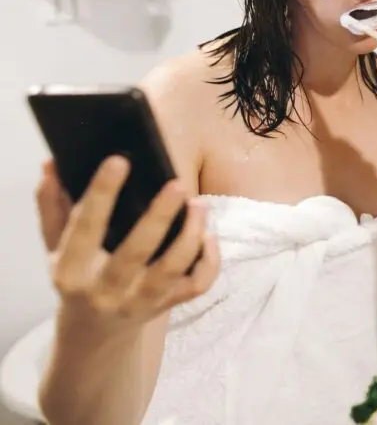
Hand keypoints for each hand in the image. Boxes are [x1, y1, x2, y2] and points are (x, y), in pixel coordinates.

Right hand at [36, 156, 219, 331]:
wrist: (95, 332)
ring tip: (199, 205)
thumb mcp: (55, 246)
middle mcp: (104, 290)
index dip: (101, 194)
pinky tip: (208, 235)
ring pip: (172, 269)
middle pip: (135, 252)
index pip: (85, 228)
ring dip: (190, 235)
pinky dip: (209, 261)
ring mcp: (138, 301)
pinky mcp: (166, 305)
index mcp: (71, 271)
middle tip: (177, 183)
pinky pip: (196, 286)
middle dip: (158, 216)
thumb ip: (51, 205)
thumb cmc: (77, 276)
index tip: (118, 160)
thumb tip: (52, 163)